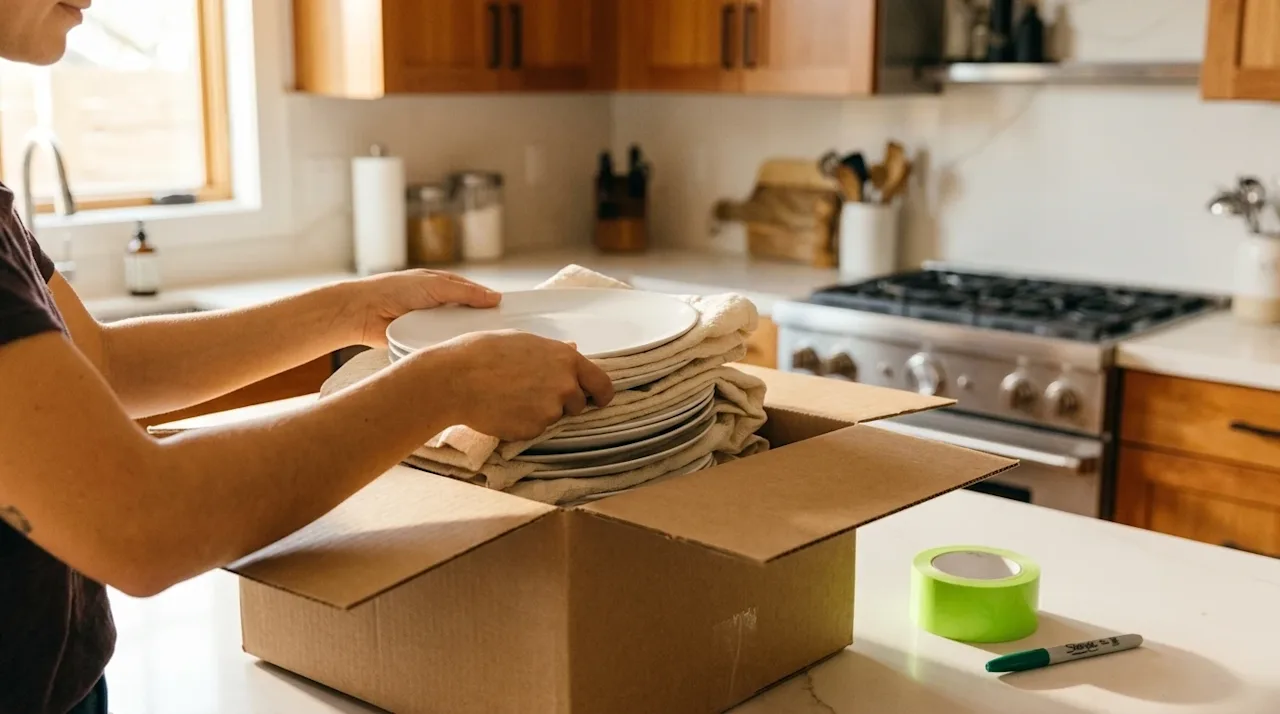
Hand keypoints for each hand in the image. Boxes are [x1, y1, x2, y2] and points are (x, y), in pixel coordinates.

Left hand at [343, 269, 500, 346]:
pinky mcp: (421, 342)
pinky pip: (441, 346)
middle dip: (480, 324)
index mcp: (443, 287)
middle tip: (502, 334)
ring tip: (485, 346)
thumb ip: (465, 292)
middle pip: (467, 317)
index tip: (510, 313)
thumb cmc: (394, 290)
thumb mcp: (435, 285)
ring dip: (464, 338)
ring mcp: (431, 325)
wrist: (364, 312)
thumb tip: (495, 298)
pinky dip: (450, 349)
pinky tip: (462, 354)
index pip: (474, 295)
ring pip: (456, 333)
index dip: (490, 303)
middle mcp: (439, 306)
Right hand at [425, 330, 614, 440]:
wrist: (456, 379)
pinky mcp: (533, 430)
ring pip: (554, 417)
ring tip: (512, 397)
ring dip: (541, 412)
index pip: (602, 384)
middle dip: (563, 402)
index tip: (597, 400)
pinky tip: (503, 409)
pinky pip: (535, 429)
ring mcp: (550, 410)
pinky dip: (523, 423)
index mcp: (567, 360)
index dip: (601, 395)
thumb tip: (572, 350)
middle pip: (578, 404)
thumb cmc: (484, 352)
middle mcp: (565, 386)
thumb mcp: (524, 341)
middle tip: (534, 393)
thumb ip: (553, 351)